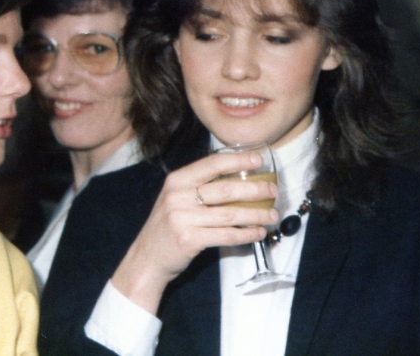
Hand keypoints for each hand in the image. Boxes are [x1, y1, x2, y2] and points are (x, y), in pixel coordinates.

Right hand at [110, 150, 278, 313]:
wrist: (146, 259)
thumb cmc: (168, 226)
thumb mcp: (176, 198)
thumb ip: (199, 187)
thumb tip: (239, 178)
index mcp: (177, 180)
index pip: (212, 164)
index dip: (238, 160)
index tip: (259, 160)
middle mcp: (179, 196)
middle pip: (225, 189)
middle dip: (255, 189)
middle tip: (273, 191)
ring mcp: (183, 218)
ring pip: (230, 214)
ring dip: (256, 214)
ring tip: (273, 215)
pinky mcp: (189, 239)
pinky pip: (226, 235)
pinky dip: (246, 234)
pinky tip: (258, 233)